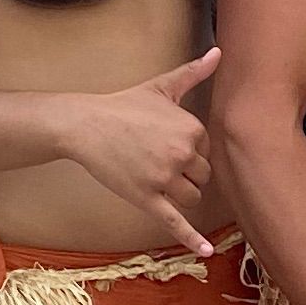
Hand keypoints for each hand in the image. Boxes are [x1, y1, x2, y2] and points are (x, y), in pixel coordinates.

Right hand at [62, 50, 217, 252]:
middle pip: (203, 176)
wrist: (85, 125)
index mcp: (191, 128)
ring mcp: (164, 179)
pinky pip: (175, 222)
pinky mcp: (148, 199)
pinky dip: (191, 239)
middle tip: (158, 159)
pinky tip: (205, 252)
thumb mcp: (162, 86)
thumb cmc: (124, 105)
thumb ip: (194, 72)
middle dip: (186, 172)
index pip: (206, 150)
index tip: (165, 140)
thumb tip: (219, 52)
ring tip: (155, 177)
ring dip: (181, 193)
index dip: (188, 148)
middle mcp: (181, 154)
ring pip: (192, 197)